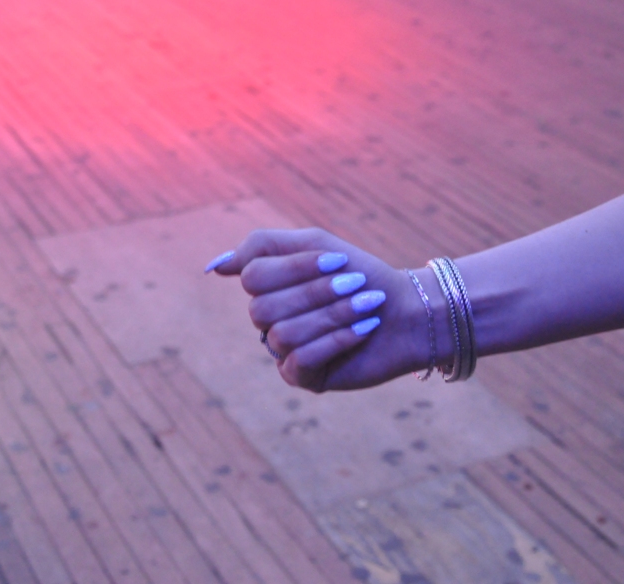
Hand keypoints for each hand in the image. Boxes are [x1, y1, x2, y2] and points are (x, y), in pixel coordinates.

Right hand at [206, 228, 437, 391]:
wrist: (407, 311)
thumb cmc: (363, 275)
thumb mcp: (316, 245)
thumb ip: (262, 247)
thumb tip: (216, 266)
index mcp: (269, 287)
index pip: (253, 276)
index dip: (296, 269)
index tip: (339, 260)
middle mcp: (269, 320)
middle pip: (263, 308)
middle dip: (317, 293)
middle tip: (357, 284)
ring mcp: (282, 351)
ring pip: (282, 334)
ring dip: (332, 315)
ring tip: (367, 306)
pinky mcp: (302, 377)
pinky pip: (300, 360)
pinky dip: (337, 340)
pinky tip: (364, 329)